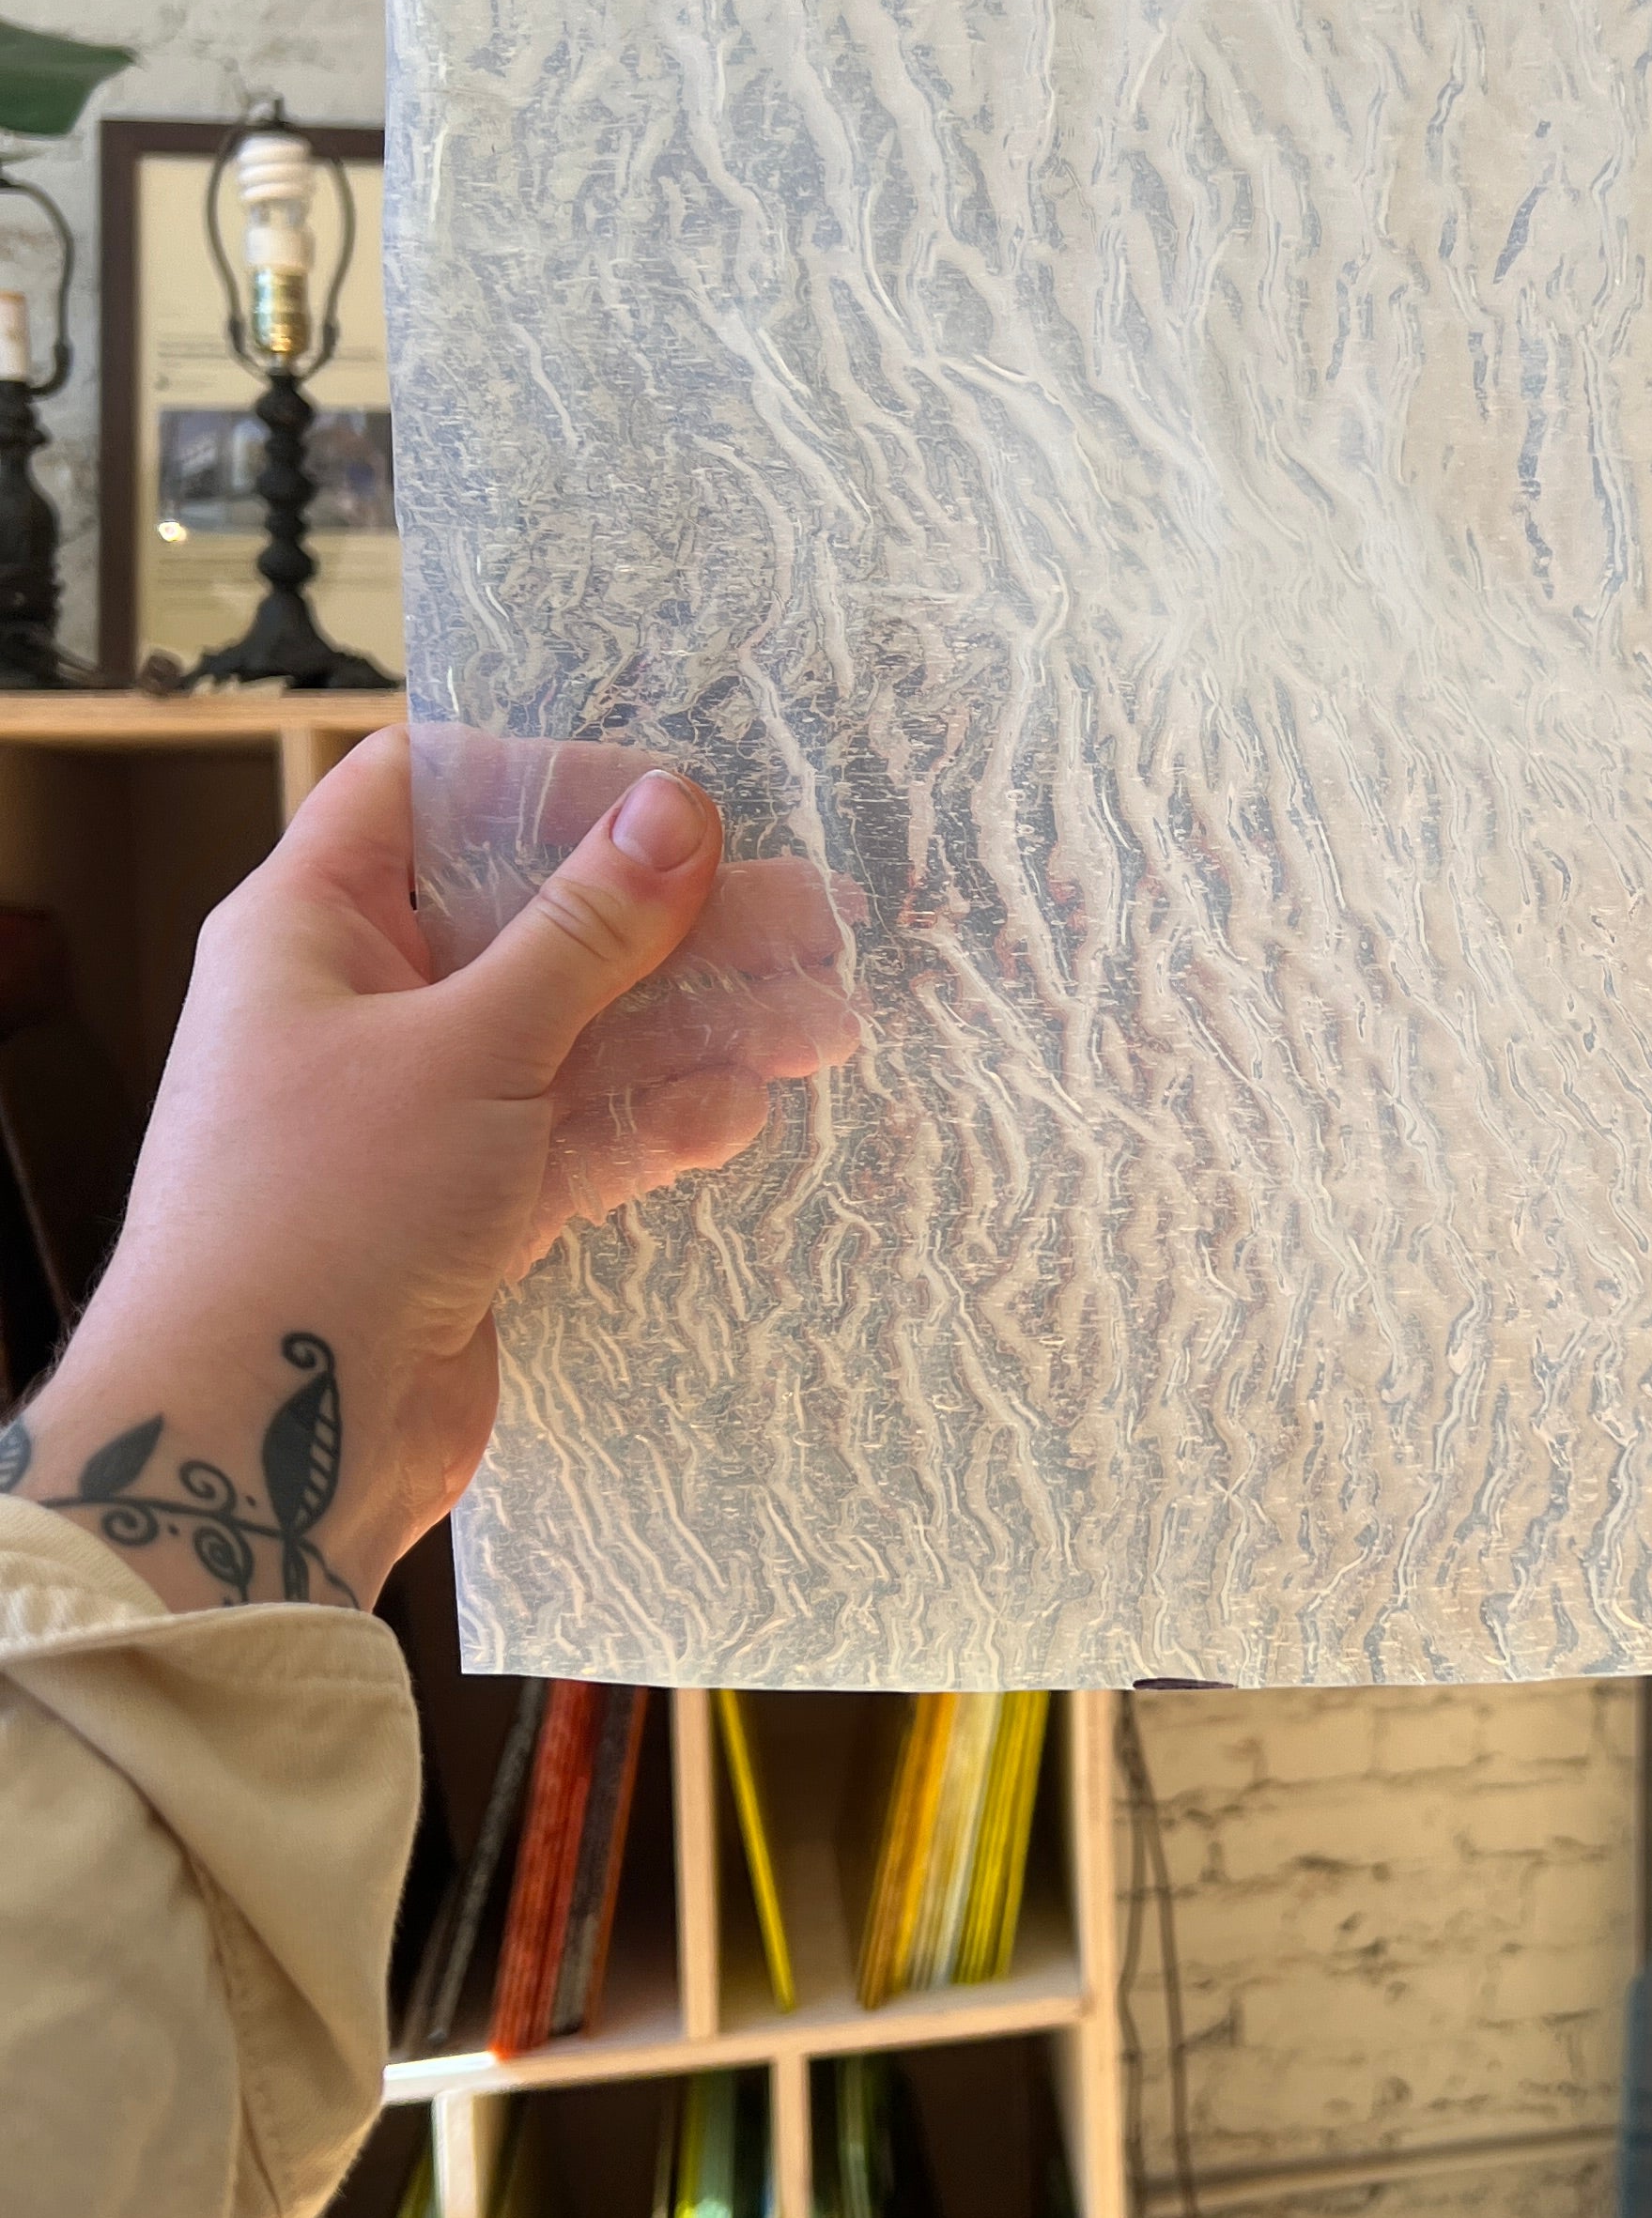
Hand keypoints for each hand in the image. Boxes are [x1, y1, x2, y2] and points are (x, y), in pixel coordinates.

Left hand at [5, 730, 863, 1614]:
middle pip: (538, 920)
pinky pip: (581, 1138)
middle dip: (677, 920)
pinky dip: (659, 1122)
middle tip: (816, 918)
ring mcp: (422, 1111)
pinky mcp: (470, 1207)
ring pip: (581, 1036)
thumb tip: (679, 812)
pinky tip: (747, 1110)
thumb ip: (586, 931)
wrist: (255, 1436)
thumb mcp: (469, 1045)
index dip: (548, 780)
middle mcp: (365, 1005)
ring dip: (701, 1026)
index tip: (677, 802)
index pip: (426, 793)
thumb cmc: (318, 1214)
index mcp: (315, 927)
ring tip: (829, 1022)